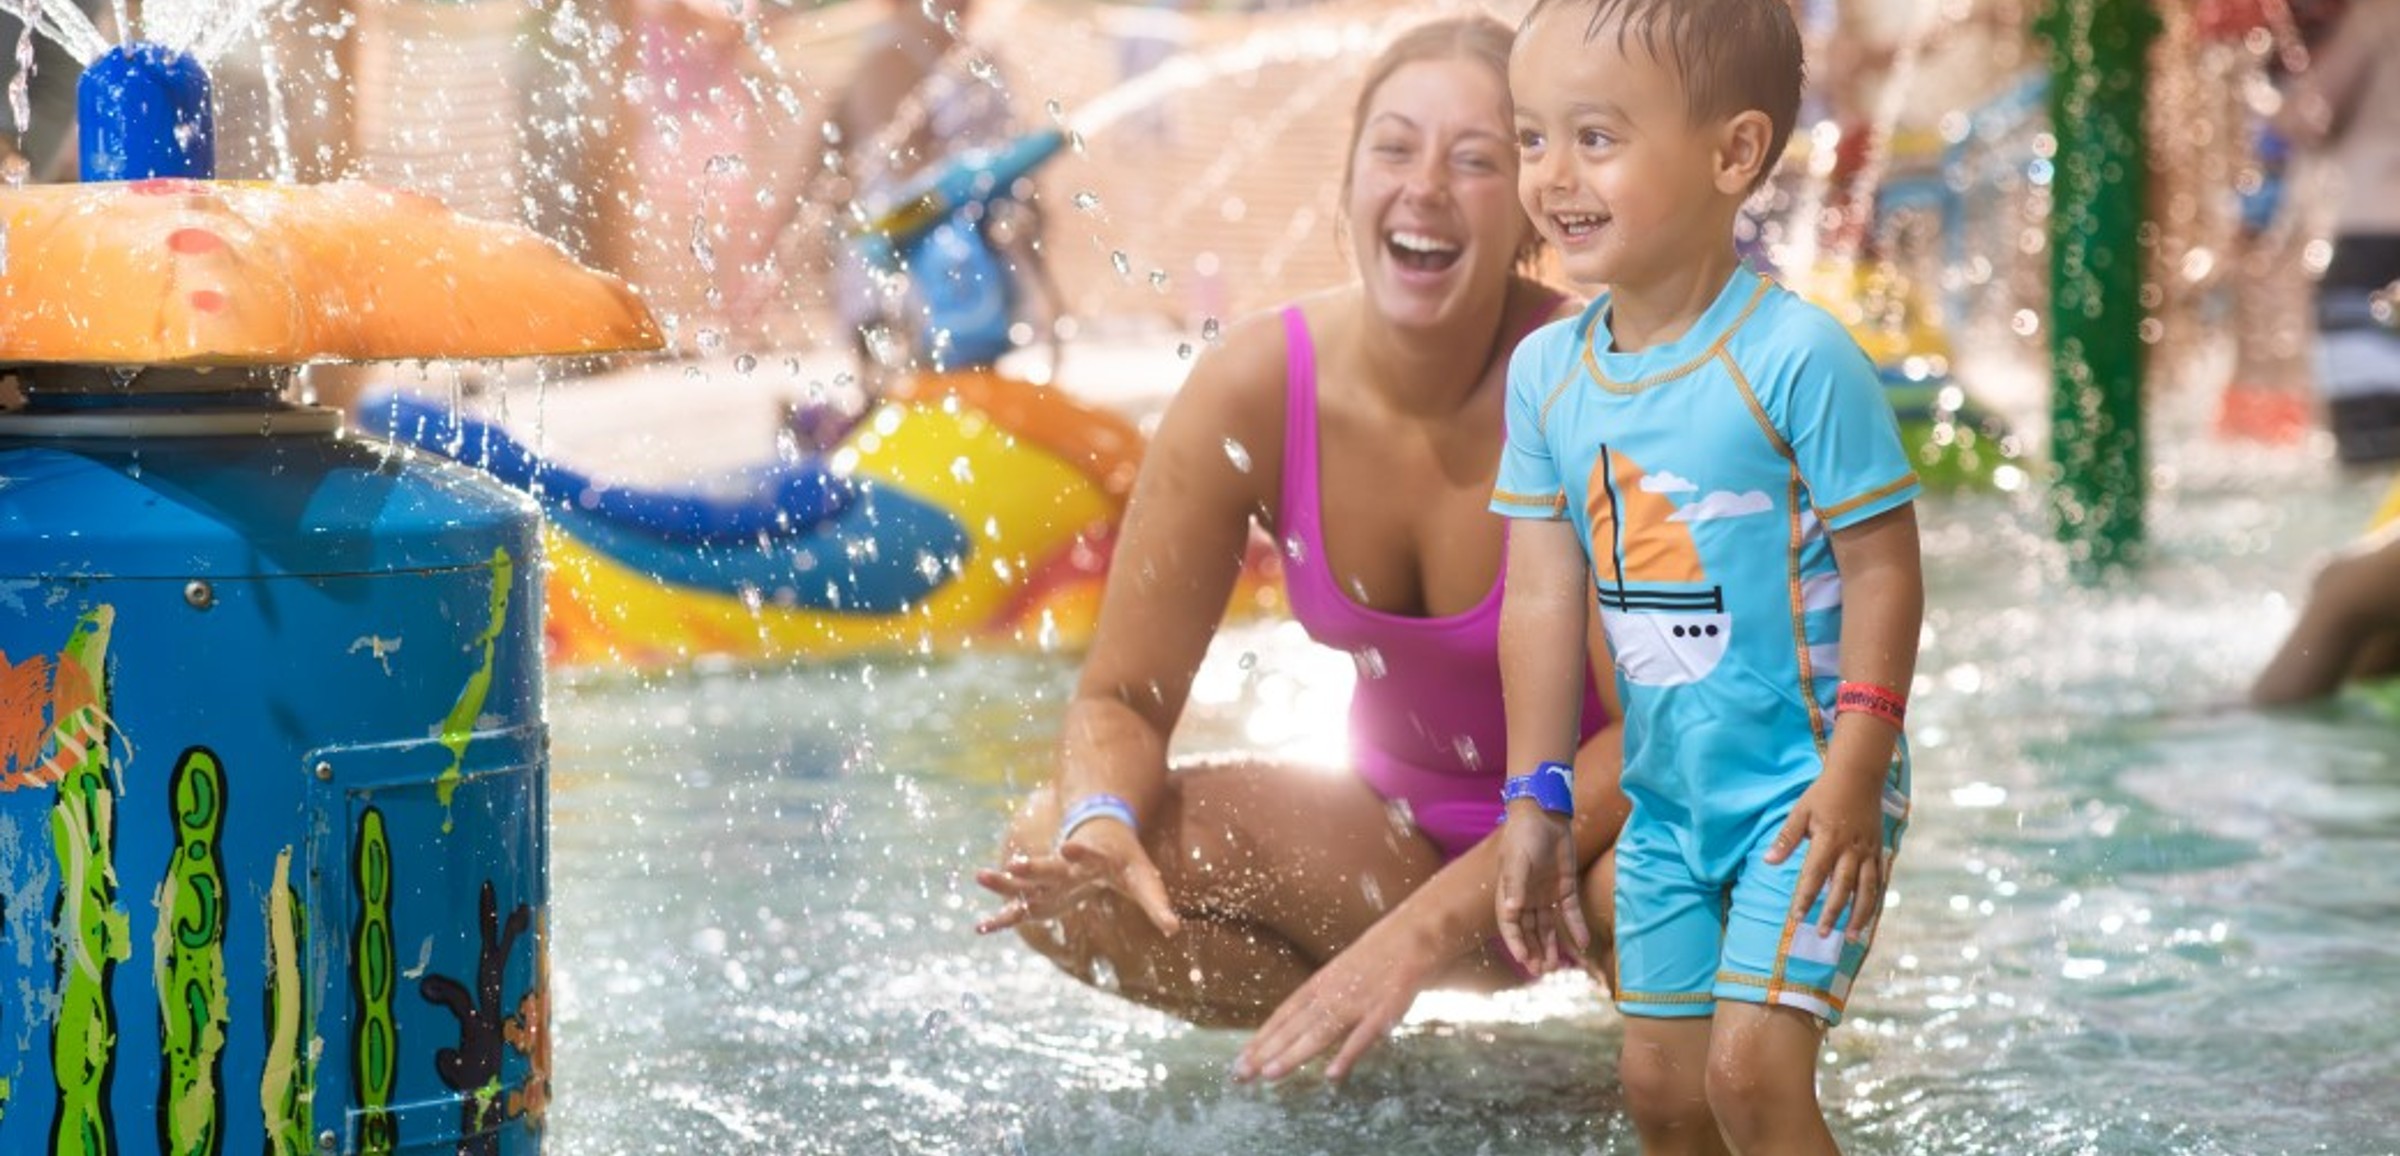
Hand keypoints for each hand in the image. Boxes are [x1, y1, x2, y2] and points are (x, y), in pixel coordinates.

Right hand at [973, 817, 1180, 937]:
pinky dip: (1002, 917)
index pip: (1086, 853)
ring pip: (1024, 881)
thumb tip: (1175, 930)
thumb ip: (1156, 904)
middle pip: (1047, 865)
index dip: (1079, 851)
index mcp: (1092, 857)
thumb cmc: (1125, 859)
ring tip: (980, 877)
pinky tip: (981, 928)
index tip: (1068, 847)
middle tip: (1014, 864)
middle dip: (1031, 867)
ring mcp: (1049, 877)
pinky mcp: (1041, 892)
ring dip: (1004, 882)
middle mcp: (1065, 865)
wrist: (1100, 831)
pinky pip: (1018, 905)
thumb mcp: (1144, 879)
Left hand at [1231, 920, 1430, 1083]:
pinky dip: (1349, 1053)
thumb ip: (1326, 995)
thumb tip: (1304, 1019)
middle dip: (1266, 1051)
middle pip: (1295, 1025)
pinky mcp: (1387, 1007)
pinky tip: (1333, 1075)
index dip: (1263, 1038)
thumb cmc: (1383, 953)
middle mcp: (1334, 991)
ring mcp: (1359, 999)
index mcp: (1323, 982)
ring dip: (1294, 1053)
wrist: (1417, 931)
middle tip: (1240, 1074)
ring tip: (1269, 1074)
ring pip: (1321, 1031)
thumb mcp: (1346, 970)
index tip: (1241, 1060)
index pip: (1285, 1014)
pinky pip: (1365, 1034)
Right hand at [1492, 804, 1586, 973]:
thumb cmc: (1524, 836)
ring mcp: (1546, 895)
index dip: (1516, 943)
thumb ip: (1515, 886)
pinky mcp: (1565, 888)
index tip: (1524, 960)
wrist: (1546, 815)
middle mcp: (1526, 899)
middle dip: (1535, 951)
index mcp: (1509, 894)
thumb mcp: (1517, 861)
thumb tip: (1510, 911)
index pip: (1510, 926)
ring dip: (1552, 946)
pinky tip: (1582, 944)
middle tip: (1543, 970)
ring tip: (1556, 966)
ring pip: (1549, 928)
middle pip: (1530, 931)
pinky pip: (1570, 913)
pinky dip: (1576, 928)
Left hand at [1764, 763, 1886, 937]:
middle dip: (1833, 913)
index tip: (1796, 918)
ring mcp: (1868, 852)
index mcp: (1829, 840)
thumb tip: (1768, 862)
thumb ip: (1787, 839)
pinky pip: (1879, 880)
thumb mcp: (1800, 812)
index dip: (1805, 897)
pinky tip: (1869, 916)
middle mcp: (1851, 850)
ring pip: (1866, 889)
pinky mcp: (1879, 851)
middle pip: (1842, 888)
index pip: (1814, 875)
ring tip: (1852, 936)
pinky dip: (1875, 900)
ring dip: (1860, 915)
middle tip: (1823, 934)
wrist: (1858, 777)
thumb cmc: (1824, 794)